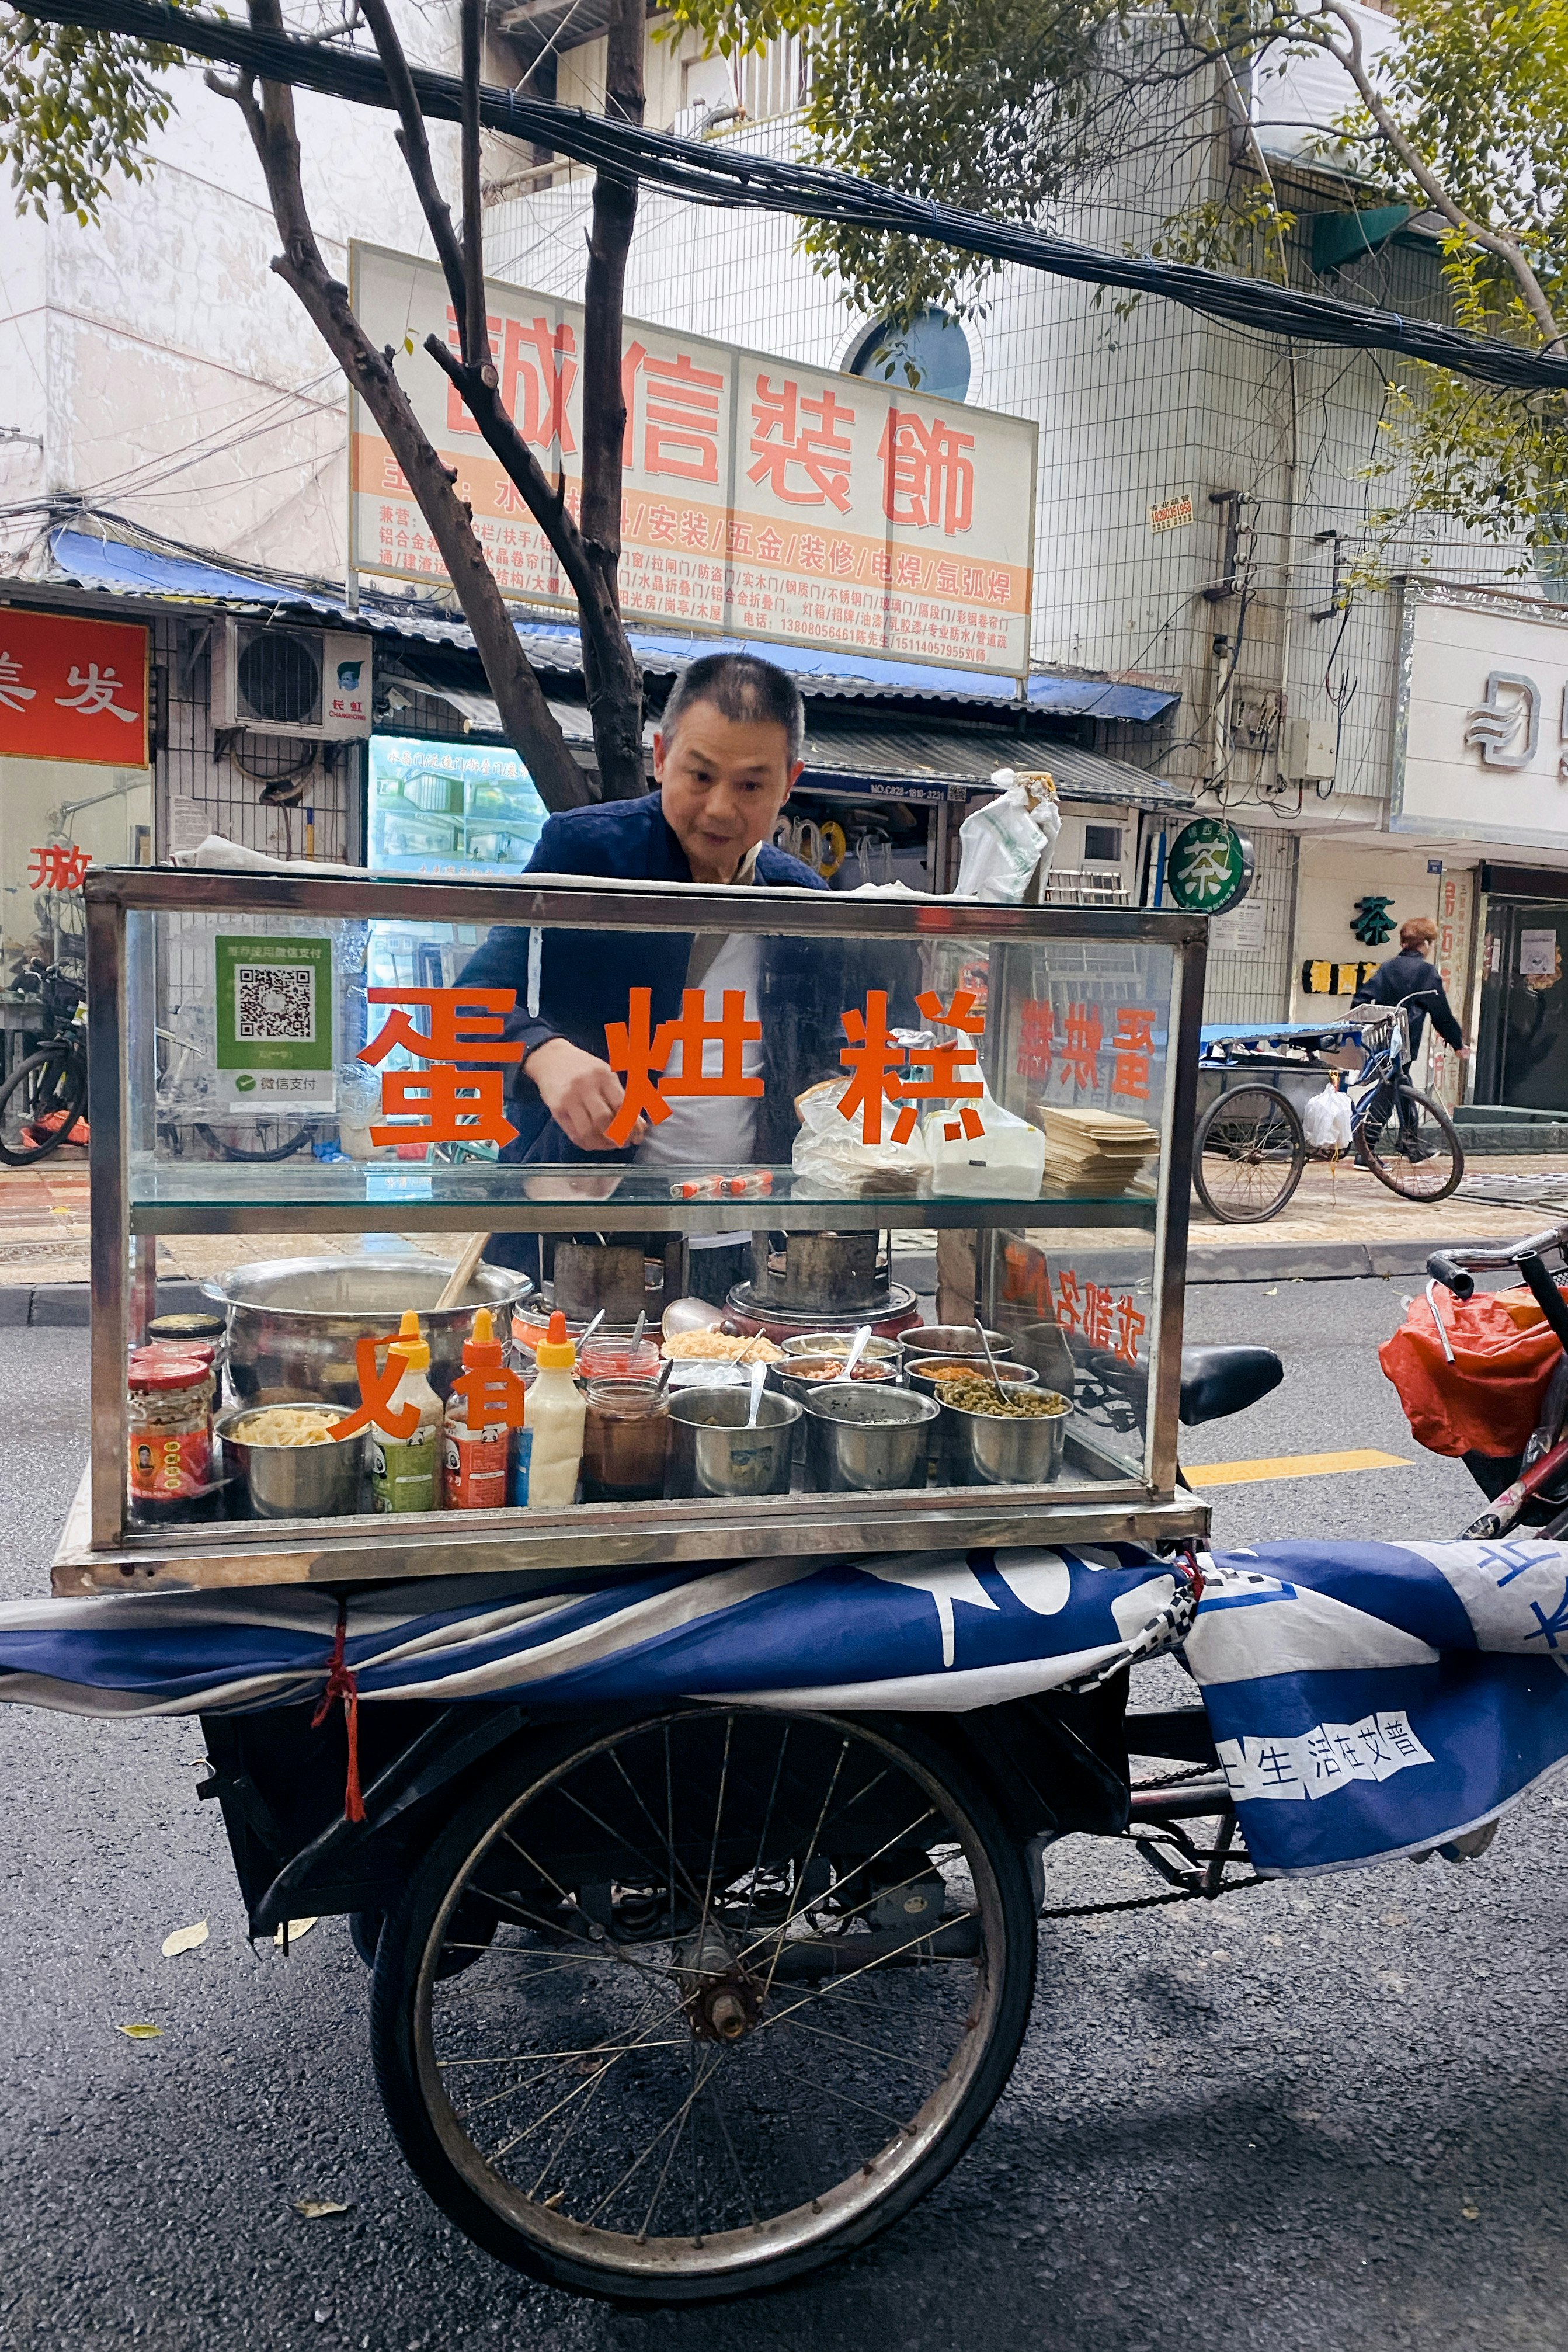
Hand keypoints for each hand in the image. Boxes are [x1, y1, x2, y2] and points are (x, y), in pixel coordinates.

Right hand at [525, 1038, 643, 1151]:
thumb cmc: (584, 1069)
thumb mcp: (606, 1074)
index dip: (632, 1126)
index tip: (637, 1136)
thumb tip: (639, 1126)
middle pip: (604, 1120)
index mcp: (603, 1075)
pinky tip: (597, 1142)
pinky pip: (575, 1135)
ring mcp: (569, 1099)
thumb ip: (622, 1097)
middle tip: (625, 1142)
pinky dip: (589, 1144)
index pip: (621, 1105)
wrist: (551, 1058)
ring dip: (603, 1144)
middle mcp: (586, 1086)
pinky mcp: (557, 1110)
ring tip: (611, 1144)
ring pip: (588, 1131)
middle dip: (618, 1137)